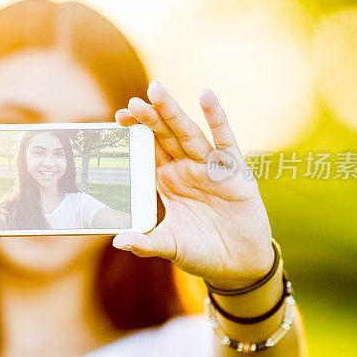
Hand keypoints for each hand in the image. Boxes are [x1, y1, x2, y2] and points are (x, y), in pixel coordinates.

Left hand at [112, 82, 272, 289]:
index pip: (148, 149)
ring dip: (173, 113)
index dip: (135, 133)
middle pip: (165, 136)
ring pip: (189, 134)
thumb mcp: (169, 245)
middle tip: (133, 101)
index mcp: (168, 180)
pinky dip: (217, 118)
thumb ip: (145, 242)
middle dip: (149, 117)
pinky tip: (207, 96)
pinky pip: (225, 141)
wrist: (239, 265)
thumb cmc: (202, 251)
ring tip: (156, 91)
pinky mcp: (235, 172)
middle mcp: (187, 168)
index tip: (118, 118)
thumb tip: (117, 242)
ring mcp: (210, 167)